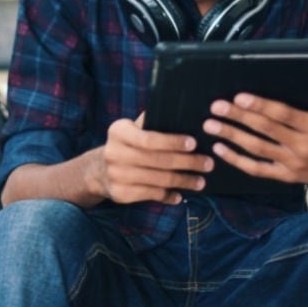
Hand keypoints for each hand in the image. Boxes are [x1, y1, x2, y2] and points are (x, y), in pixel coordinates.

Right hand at [92, 113, 214, 204]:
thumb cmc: (127, 145)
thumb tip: (182, 111)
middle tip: (208, 163)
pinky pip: (152, 195)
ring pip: (158, 180)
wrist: (99, 171)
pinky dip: (169, 195)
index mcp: (118, 132)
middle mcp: (114, 153)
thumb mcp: (132, 129)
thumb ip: (150, 121)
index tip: (194, 143)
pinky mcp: (121, 194)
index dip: (173, 142)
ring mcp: (116, 176)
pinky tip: (180, 194)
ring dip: (183, 181)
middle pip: (158, 160)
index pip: (149, 138)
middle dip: (187, 162)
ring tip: (200, 181)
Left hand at [202, 55, 307, 191]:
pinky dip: (237, 161)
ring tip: (211, 123)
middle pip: (266, 130)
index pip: (285, 115)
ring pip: (257, 149)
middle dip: (238, 118)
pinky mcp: (285, 176)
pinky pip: (257, 169)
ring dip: (232, 136)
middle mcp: (304, 147)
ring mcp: (292, 163)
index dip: (262, 107)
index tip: (241, 96)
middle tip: (217, 106)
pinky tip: (219, 149)